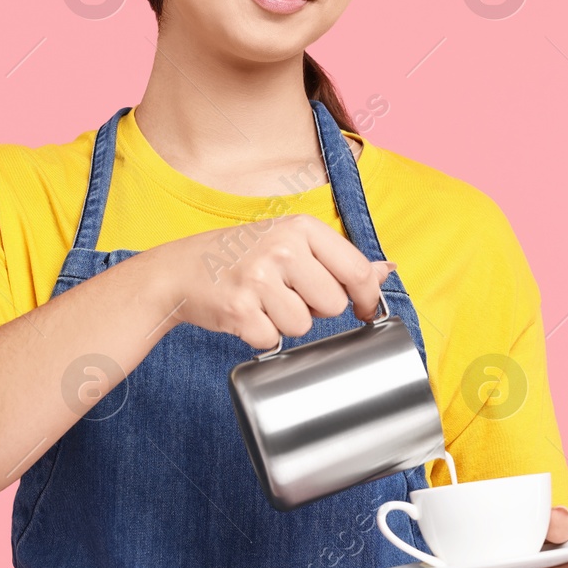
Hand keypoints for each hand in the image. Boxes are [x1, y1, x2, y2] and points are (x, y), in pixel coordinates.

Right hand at [149, 213, 395, 348]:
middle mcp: (281, 248)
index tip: (366, 310)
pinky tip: (245, 314)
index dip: (367, 298)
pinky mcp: (239, 309)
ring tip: (262, 301)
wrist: (180, 269)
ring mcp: (258, 278)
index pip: (355, 270)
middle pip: (332, 305)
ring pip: (302, 326)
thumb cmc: (241, 255)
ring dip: (285, 323)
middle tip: (286, 294)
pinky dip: (260, 335)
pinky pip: (271, 339)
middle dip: (315, 309)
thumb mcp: (290, 241)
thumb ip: (338, 258)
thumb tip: (387, 270)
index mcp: (301, 227)